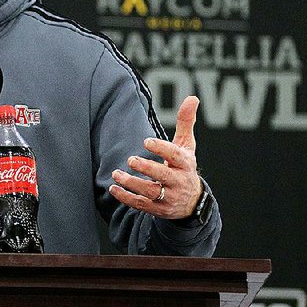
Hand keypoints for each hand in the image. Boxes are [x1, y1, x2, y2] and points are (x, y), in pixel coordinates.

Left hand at [110, 95, 203, 219]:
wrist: (192, 203)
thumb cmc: (184, 167)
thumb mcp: (187, 146)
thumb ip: (186, 122)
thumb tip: (192, 97)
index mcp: (185, 165)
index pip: (176, 157)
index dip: (162, 149)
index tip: (146, 142)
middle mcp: (178, 182)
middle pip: (163, 176)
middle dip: (147, 168)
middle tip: (131, 159)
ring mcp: (168, 198)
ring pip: (150, 192)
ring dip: (132, 184)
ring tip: (116, 174)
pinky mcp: (157, 209)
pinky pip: (141, 205)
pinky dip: (126, 198)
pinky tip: (113, 188)